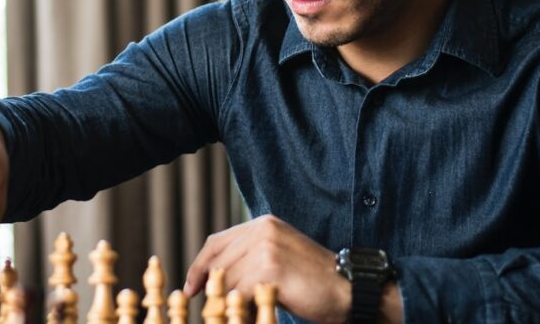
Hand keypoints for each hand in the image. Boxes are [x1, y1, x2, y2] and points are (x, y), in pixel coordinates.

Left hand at [183, 215, 351, 323]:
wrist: (348, 290)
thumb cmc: (313, 281)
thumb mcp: (278, 258)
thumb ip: (250, 257)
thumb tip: (213, 279)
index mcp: (263, 224)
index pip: (216, 242)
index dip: (199, 266)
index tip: (191, 287)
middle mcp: (262, 230)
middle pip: (218, 262)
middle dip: (210, 288)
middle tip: (207, 308)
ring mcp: (266, 248)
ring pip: (227, 281)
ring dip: (228, 302)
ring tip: (236, 314)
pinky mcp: (270, 269)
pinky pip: (240, 294)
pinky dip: (241, 309)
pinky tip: (250, 315)